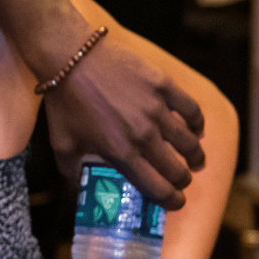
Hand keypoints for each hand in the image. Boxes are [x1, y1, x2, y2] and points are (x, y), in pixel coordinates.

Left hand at [43, 36, 203, 208]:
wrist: (70, 56)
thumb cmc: (64, 100)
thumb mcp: (61, 141)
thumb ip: (71, 168)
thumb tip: (78, 183)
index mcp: (121, 153)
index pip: (158, 189)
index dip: (171, 201)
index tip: (174, 202)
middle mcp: (144, 136)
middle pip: (178, 170)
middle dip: (182, 180)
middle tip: (182, 179)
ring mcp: (157, 110)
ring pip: (190, 143)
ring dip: (195, 155)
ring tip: (195, 158)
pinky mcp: (164, 86)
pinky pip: (192, 110)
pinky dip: (197, 123)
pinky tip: (195, 128)